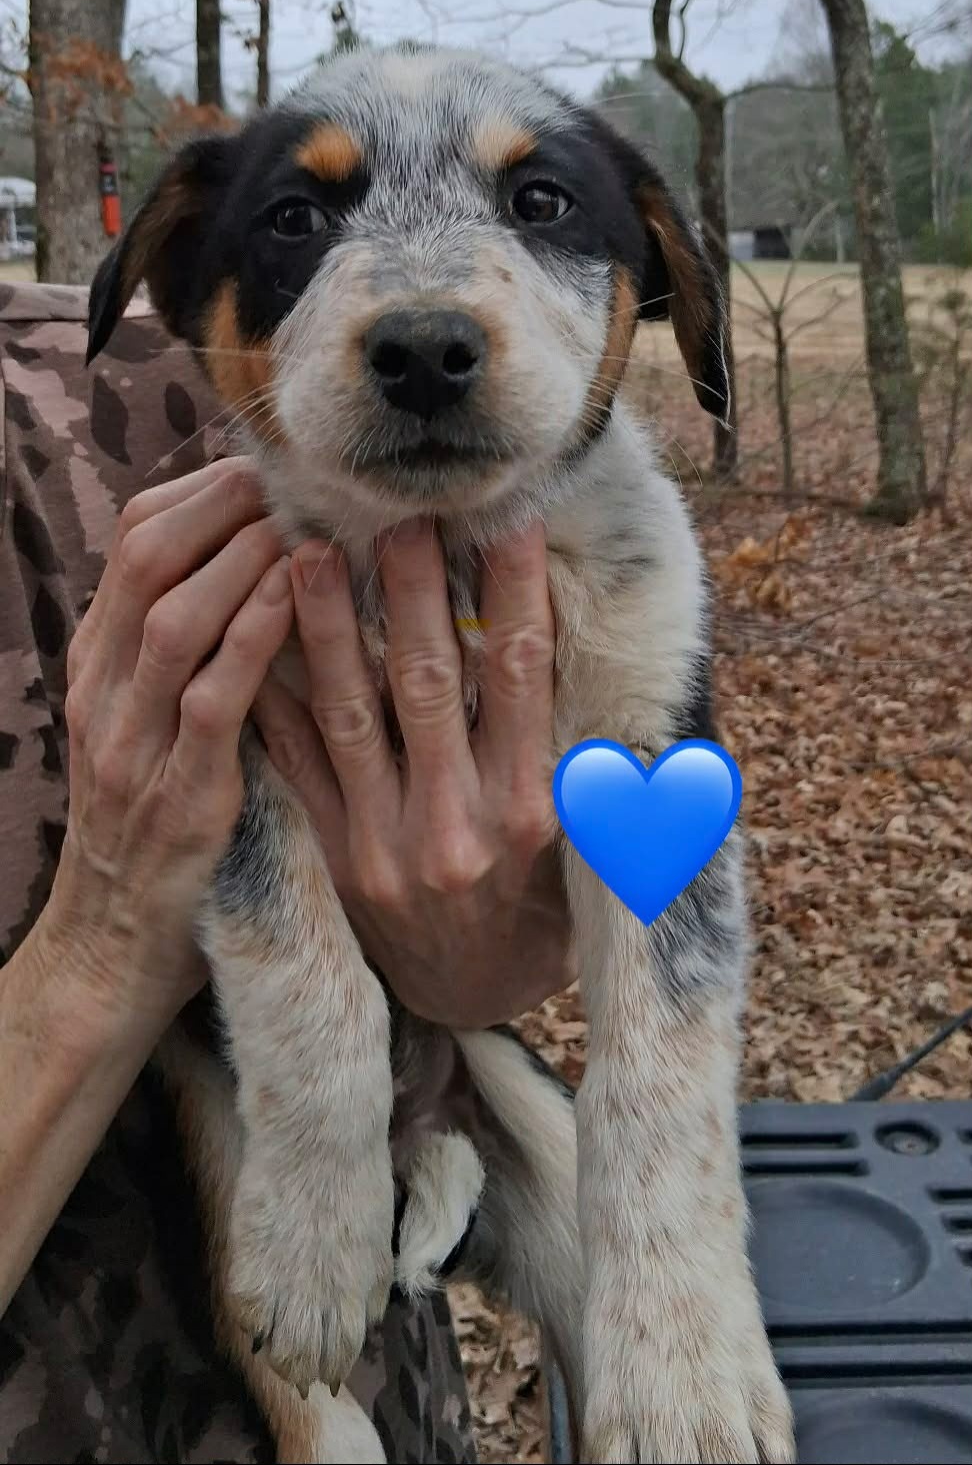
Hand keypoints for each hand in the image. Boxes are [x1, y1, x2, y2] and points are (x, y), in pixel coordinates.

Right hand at [39, 458, 294, 1046]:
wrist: (110, 949)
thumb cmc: (149, 824)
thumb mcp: (148, 721)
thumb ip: (185, 649)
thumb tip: (258, 563)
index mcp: (97, 663)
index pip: (134, 540)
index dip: (201, 491)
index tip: (265, 467)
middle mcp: (103, 691)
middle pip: (147, 559)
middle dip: (223, 505)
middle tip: (294, 480)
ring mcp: (133, 744)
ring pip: (175, 619)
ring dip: (244, 560)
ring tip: (305, 525)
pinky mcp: (177, 798)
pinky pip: (212, 700)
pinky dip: (255, 639)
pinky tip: (301, 602)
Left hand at [252, 518, 574, 1025]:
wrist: (472, 1000)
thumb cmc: (542, 903)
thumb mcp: (592, 844)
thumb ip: (600, 762)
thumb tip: (629, 671)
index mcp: (530, 811)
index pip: (520, 677)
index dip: (514, 594)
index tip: (511, 519)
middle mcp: (456, 825)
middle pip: (427, 681)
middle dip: (410, 590)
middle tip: (396, 513)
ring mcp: (385, 842)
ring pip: (350, 712)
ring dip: (327, 627)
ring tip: (308, 551)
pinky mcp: (333, 854)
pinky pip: (298, 764)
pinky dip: (277, 699)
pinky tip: (257, 637)